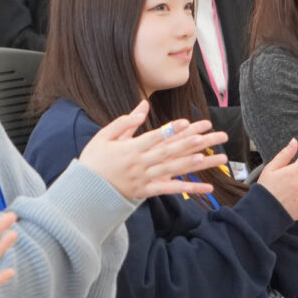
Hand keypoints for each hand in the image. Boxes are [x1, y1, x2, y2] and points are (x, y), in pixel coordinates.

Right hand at [79, 101, 229, 198]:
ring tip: (212, 158)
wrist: (85, 191)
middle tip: (210, 136)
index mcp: (131, 148)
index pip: (155, 137)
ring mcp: (145, 178)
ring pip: (174, 170)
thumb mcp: (104, 136)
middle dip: (192, 143)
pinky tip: (207, 188)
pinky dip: (189, 189)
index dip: (172, 130)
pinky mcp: (147, 191)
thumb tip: (143, 106)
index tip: (188, 123)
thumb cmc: (94, 160)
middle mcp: (141, 163)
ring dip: (194, 164)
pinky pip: (171, 190)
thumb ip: (125, 121)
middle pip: (170, 151)